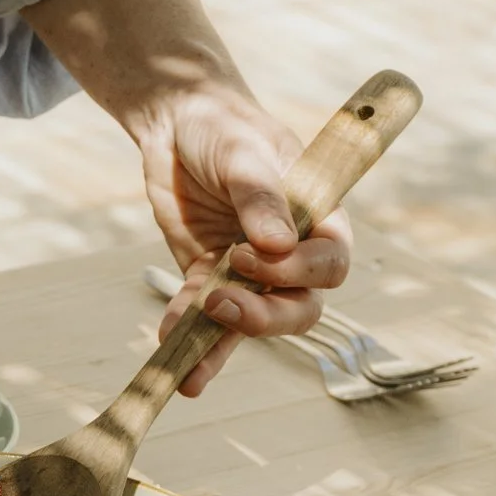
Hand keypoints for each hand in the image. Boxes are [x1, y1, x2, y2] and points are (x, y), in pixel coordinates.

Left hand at [140, 88, 352, 394]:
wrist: (176, 123)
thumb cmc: (224, 126)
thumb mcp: (242, 151)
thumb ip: (260, 196)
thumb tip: (279, 245)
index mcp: (318, 218)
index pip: (329, 264)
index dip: (297, 272)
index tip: (248, 253)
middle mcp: (290, 254)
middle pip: (297, 309)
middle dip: (263, 317)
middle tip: (220, 304)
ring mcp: (248, 272)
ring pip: (249, 323)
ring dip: (220, 346)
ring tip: (187, 371)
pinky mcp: (207, 279)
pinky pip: (202, 318)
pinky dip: (185, 334)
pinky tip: (165, 346)